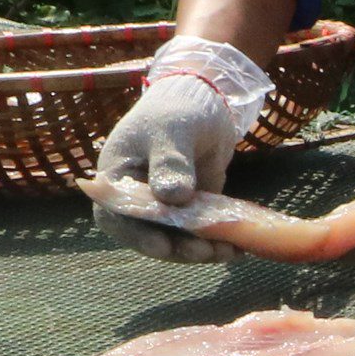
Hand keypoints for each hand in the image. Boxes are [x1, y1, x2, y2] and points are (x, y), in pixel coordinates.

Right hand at [90, 40, 268, 264]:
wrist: (203, 104)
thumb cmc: (175, 112)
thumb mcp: (171, 132)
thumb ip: (169, 163)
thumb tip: (172, 197)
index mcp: (117, 179)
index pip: (117, 216)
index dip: (138, 236)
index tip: (163, 247)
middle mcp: (136, 199)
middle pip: (150, 235)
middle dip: (178, 248)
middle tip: (206, 252)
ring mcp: (165, 208)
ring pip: (177, 239)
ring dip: (202, 250)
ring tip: (229, 251)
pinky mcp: (191, 211)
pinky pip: (200, 232)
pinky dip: (217, 240)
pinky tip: (238, 246)